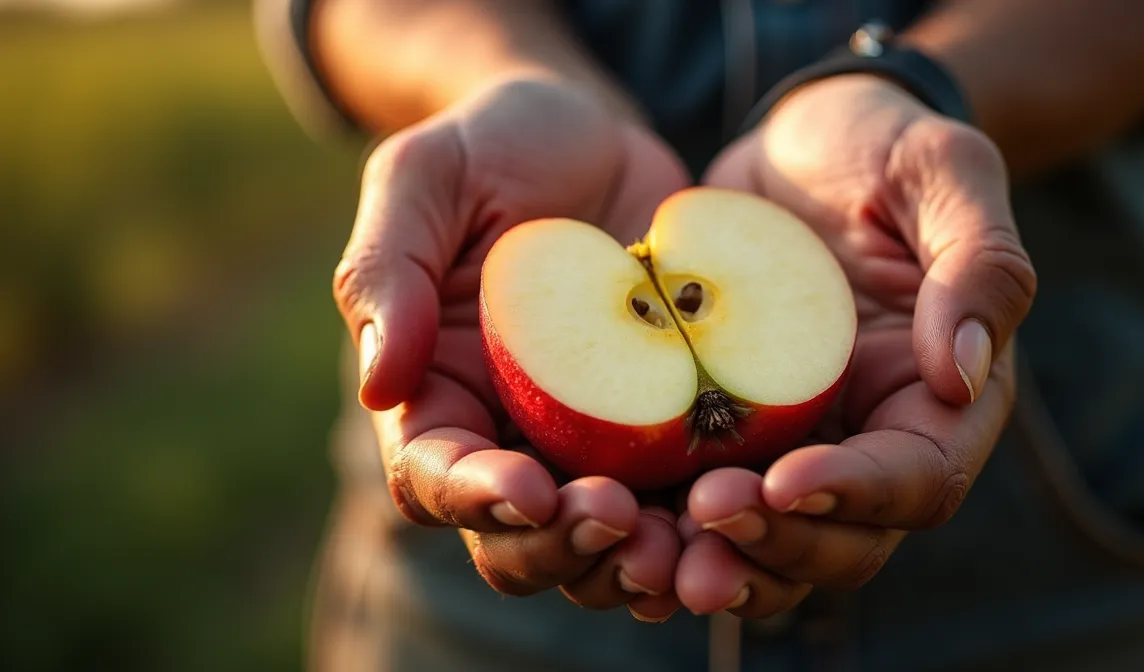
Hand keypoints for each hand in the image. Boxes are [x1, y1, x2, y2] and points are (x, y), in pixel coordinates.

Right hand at [332, 78, 689, 621]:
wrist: (595, 137)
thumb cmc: (494, 147)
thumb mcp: (425, 177)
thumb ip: (386, 270)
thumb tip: (378, 384)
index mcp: (436, 396)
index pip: (434, 477)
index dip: (476, 499)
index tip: (530, 491)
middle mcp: (509, 440)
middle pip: (517, 542)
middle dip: (563, 547)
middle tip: (623, 521)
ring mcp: (592, 444)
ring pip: (601, 545)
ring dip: (635, 561)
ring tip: (687, 544)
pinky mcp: (666, 431)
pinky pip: (682, 501)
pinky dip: (704, 525)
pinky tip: (743, 510)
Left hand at [675, 75, 1036, 616]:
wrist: (798, 143)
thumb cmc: (881, 145)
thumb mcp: (943, 172)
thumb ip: (979, 266)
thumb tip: (962, 376)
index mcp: (940, 400)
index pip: (917, 479)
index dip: (856, 493)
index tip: (784, 478)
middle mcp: (869, 443)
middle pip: (842, 542)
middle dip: (778, 545)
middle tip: (706, 517)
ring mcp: (795, 446)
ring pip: (770, 546)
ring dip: (719, 563)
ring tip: (655, 557)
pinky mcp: (725, 435)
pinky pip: (699, 506)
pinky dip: (664, 531)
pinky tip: (612, 524)